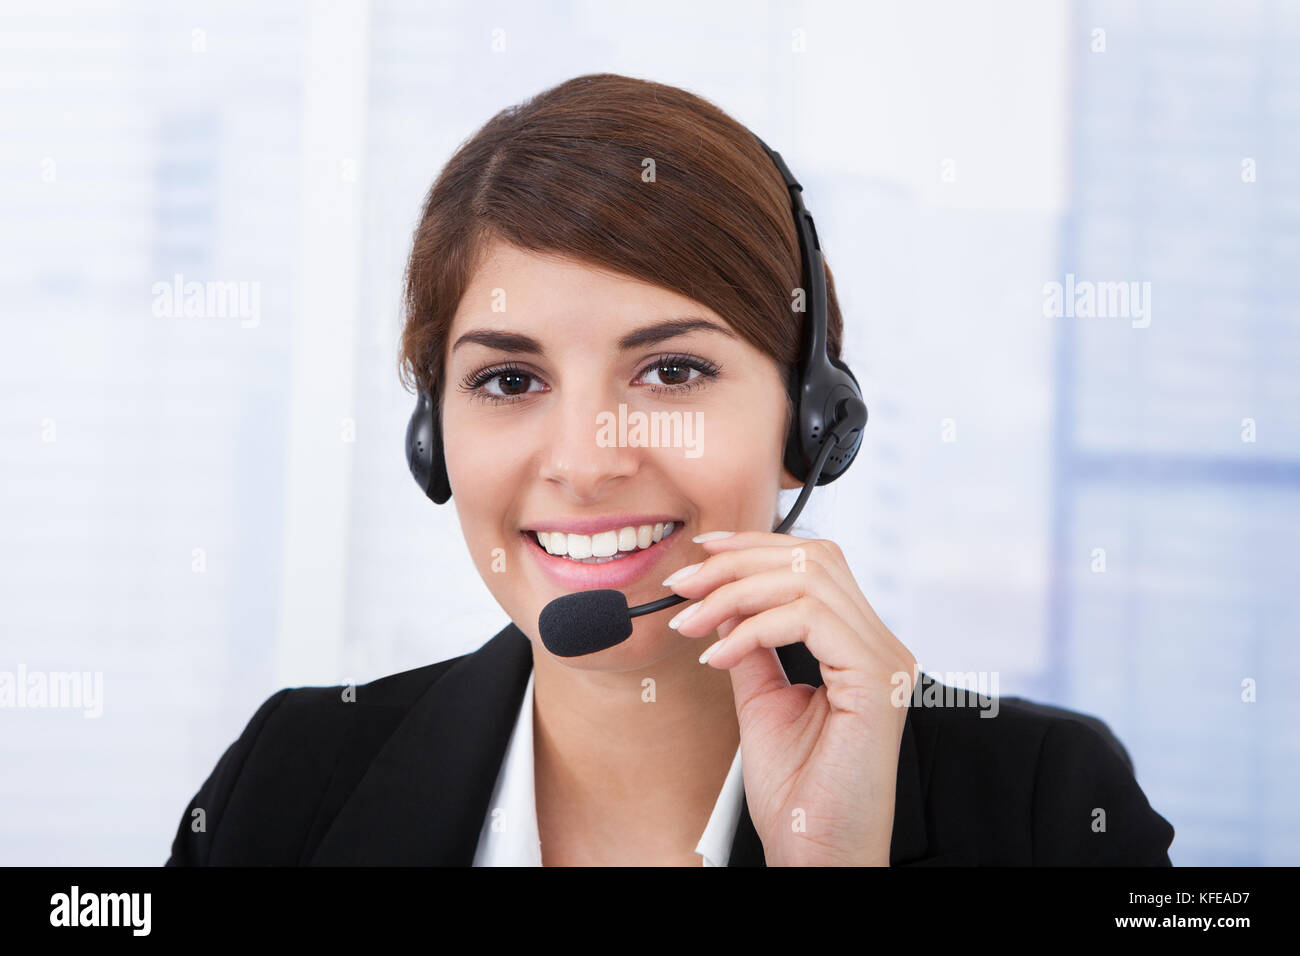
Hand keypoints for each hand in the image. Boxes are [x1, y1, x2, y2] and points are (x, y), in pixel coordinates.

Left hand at [663, 530, 918, 865]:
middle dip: (737, 561)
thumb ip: (753, 648)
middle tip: (682, 586)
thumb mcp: (763, 702)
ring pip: (808, 579)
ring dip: (734, 593)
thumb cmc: (797, 795)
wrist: (817, 855)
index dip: (755, 546)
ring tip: (692, 623)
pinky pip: (807, 619)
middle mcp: (881, 645)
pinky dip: (753, 629)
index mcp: (860, 646)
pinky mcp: (874, 680)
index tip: (700, 555)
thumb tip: (725, 602)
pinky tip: (719, 656)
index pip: (815, 563)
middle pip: (813, 557)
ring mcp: (884, 660)